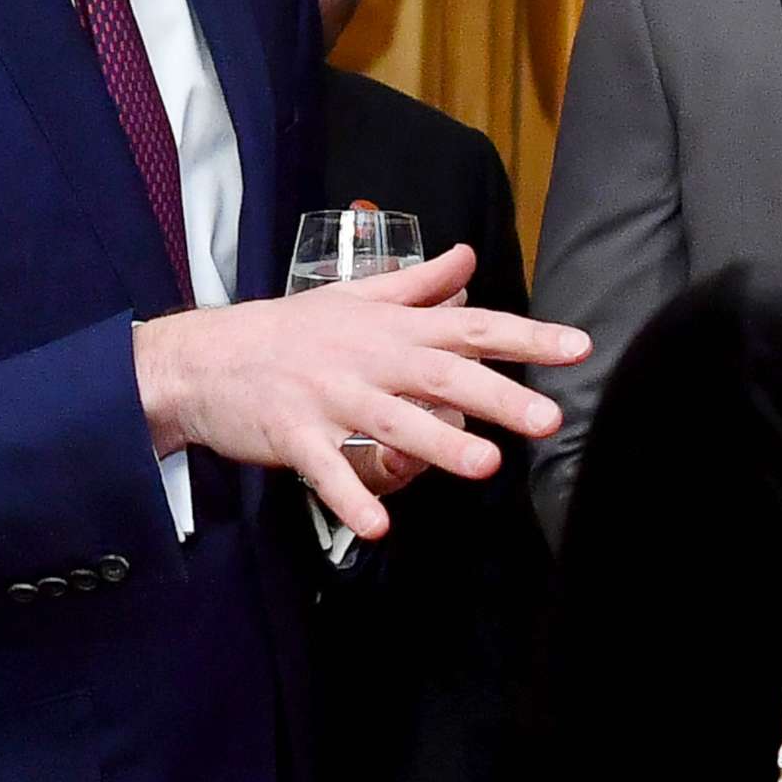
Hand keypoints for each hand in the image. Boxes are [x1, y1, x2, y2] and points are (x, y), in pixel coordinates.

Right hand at [133, 245, 586, 538]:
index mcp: (391, 327)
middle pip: (443, 375)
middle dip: (498, 396)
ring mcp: (329, 396)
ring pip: (392, 421)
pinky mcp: (292, 435)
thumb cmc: (287, 329)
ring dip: (438, 444)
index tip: (579, 347)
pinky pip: (325, 470)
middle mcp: (368, 358)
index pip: (471, 326)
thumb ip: (419, 284)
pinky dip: (350, 496)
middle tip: (549, 418)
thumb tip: (469, 256)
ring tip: (485, 465)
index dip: (527, 337)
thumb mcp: (356, 298)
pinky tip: (379, 525)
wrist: (202, 358)